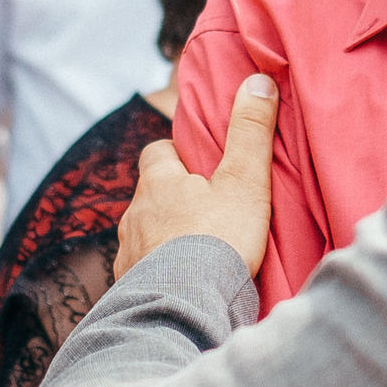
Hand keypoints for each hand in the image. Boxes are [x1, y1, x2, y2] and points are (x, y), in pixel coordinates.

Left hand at [114, 75, 276, 279]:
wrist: (184, 306)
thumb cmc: (216, 239)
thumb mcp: (244, 181)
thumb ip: (250, 132)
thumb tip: (258, 80)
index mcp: (158, 183)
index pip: (157, 153)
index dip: (177, 156)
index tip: (201, 165)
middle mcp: (134, 214)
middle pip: (150, 196)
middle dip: (172, 200)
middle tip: (206, 212)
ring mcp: (128, 252)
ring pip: (144, 235)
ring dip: (164, 239)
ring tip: (196, 253)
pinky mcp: (128, 287)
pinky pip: (141, 272)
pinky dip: (158, 273)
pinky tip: (181, 285)